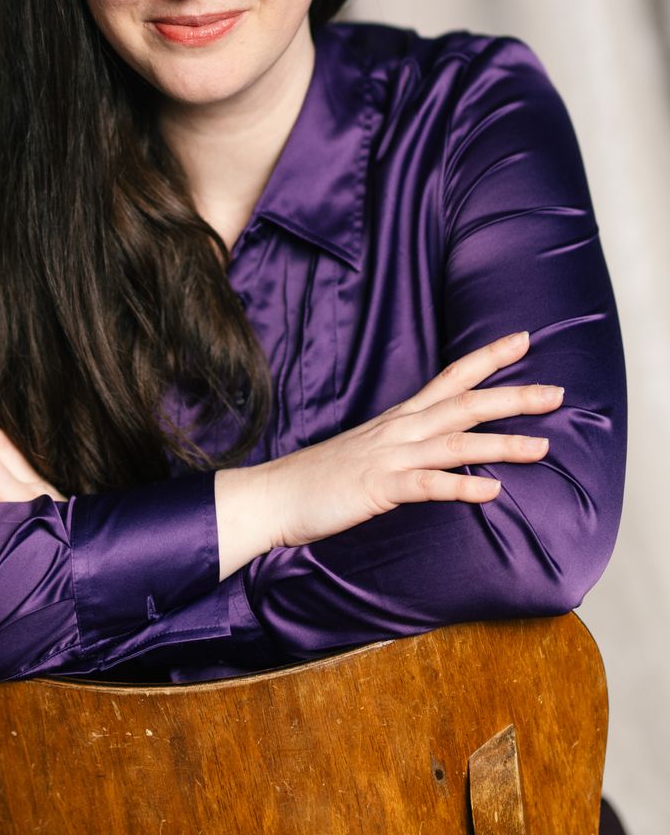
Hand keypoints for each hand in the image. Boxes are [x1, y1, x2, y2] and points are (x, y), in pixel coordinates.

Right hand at [265, 330, 561, 549]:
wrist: (276, 494)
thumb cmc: (324, 476)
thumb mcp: (371, 449)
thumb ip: (407, 443)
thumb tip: (441, 444)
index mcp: (400, 417)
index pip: (451, 377)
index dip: (488, 357)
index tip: (524, 339)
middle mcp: (400, 429)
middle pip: (465, 403)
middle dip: (513, 396)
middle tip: (557, 391)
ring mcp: (390, 456)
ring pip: (455, 442)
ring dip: (501, 442)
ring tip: (542, 446)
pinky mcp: (379, 488)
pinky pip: (427, 485)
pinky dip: (461, 486)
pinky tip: (491, 491)